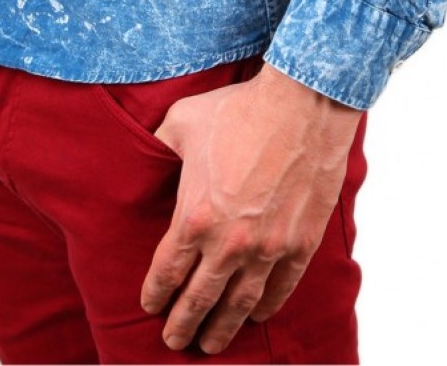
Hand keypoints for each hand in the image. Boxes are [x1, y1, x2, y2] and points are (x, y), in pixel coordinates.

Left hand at [140, 62, 362, 354]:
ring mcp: (267, 248)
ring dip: (222, 328)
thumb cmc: (239, 110)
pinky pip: (280, 289)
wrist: (301, 106)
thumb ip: (160, 145)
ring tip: (211, 344)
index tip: (150, 306)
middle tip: (174, 342)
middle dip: (183, 324)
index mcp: (194, 216)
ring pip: (239, 304)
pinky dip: (265, 307)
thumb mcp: (182, 122)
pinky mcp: (300, 244)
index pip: (167, 270)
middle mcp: (229, 242)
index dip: (156, 293)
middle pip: (199, 298)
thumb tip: (145, 152)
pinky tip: (255, 317)